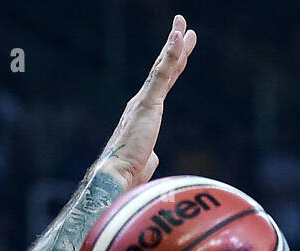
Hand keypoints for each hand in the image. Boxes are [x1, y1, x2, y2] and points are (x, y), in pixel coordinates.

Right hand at [96, 15, 197, 188]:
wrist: (116, 175)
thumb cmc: (127, 173)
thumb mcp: (144, 160)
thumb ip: (148, 154)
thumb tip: (150, 158)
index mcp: (142, 113)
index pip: (161, 84)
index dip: (173, 65)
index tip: (182, 50)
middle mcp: (141, 102)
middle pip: (162, 69)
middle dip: (174, 47)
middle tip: (183, 27)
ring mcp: (144, 100)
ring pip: (163, 67)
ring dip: (174, 44)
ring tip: (182, 25)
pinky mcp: (147, 103)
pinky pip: (162, 73)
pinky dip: (171, 54)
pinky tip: (178, 38)